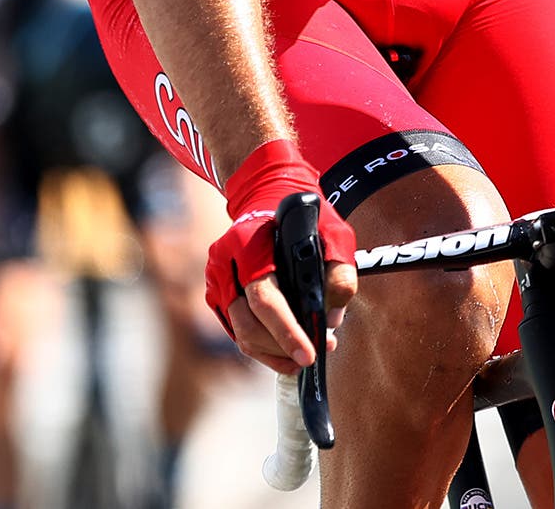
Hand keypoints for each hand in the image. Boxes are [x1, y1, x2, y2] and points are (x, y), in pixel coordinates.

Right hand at [203, 139, 358, 374]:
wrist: (268, 198)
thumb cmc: (303, 218)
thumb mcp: (333, 231)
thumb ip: (339, 270)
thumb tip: (331, 318)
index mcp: (248, 243)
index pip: (264, 297)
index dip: (286, 331)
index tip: (310, 353)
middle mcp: (224, 262)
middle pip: (248, 323)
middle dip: (281, 347)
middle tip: (312, 357)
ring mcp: (215, 281)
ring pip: (241, 333)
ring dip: (273, 353)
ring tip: (303, 356)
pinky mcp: (217, 296)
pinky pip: (238, 332)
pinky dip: (263, 348)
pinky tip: (285, 353)